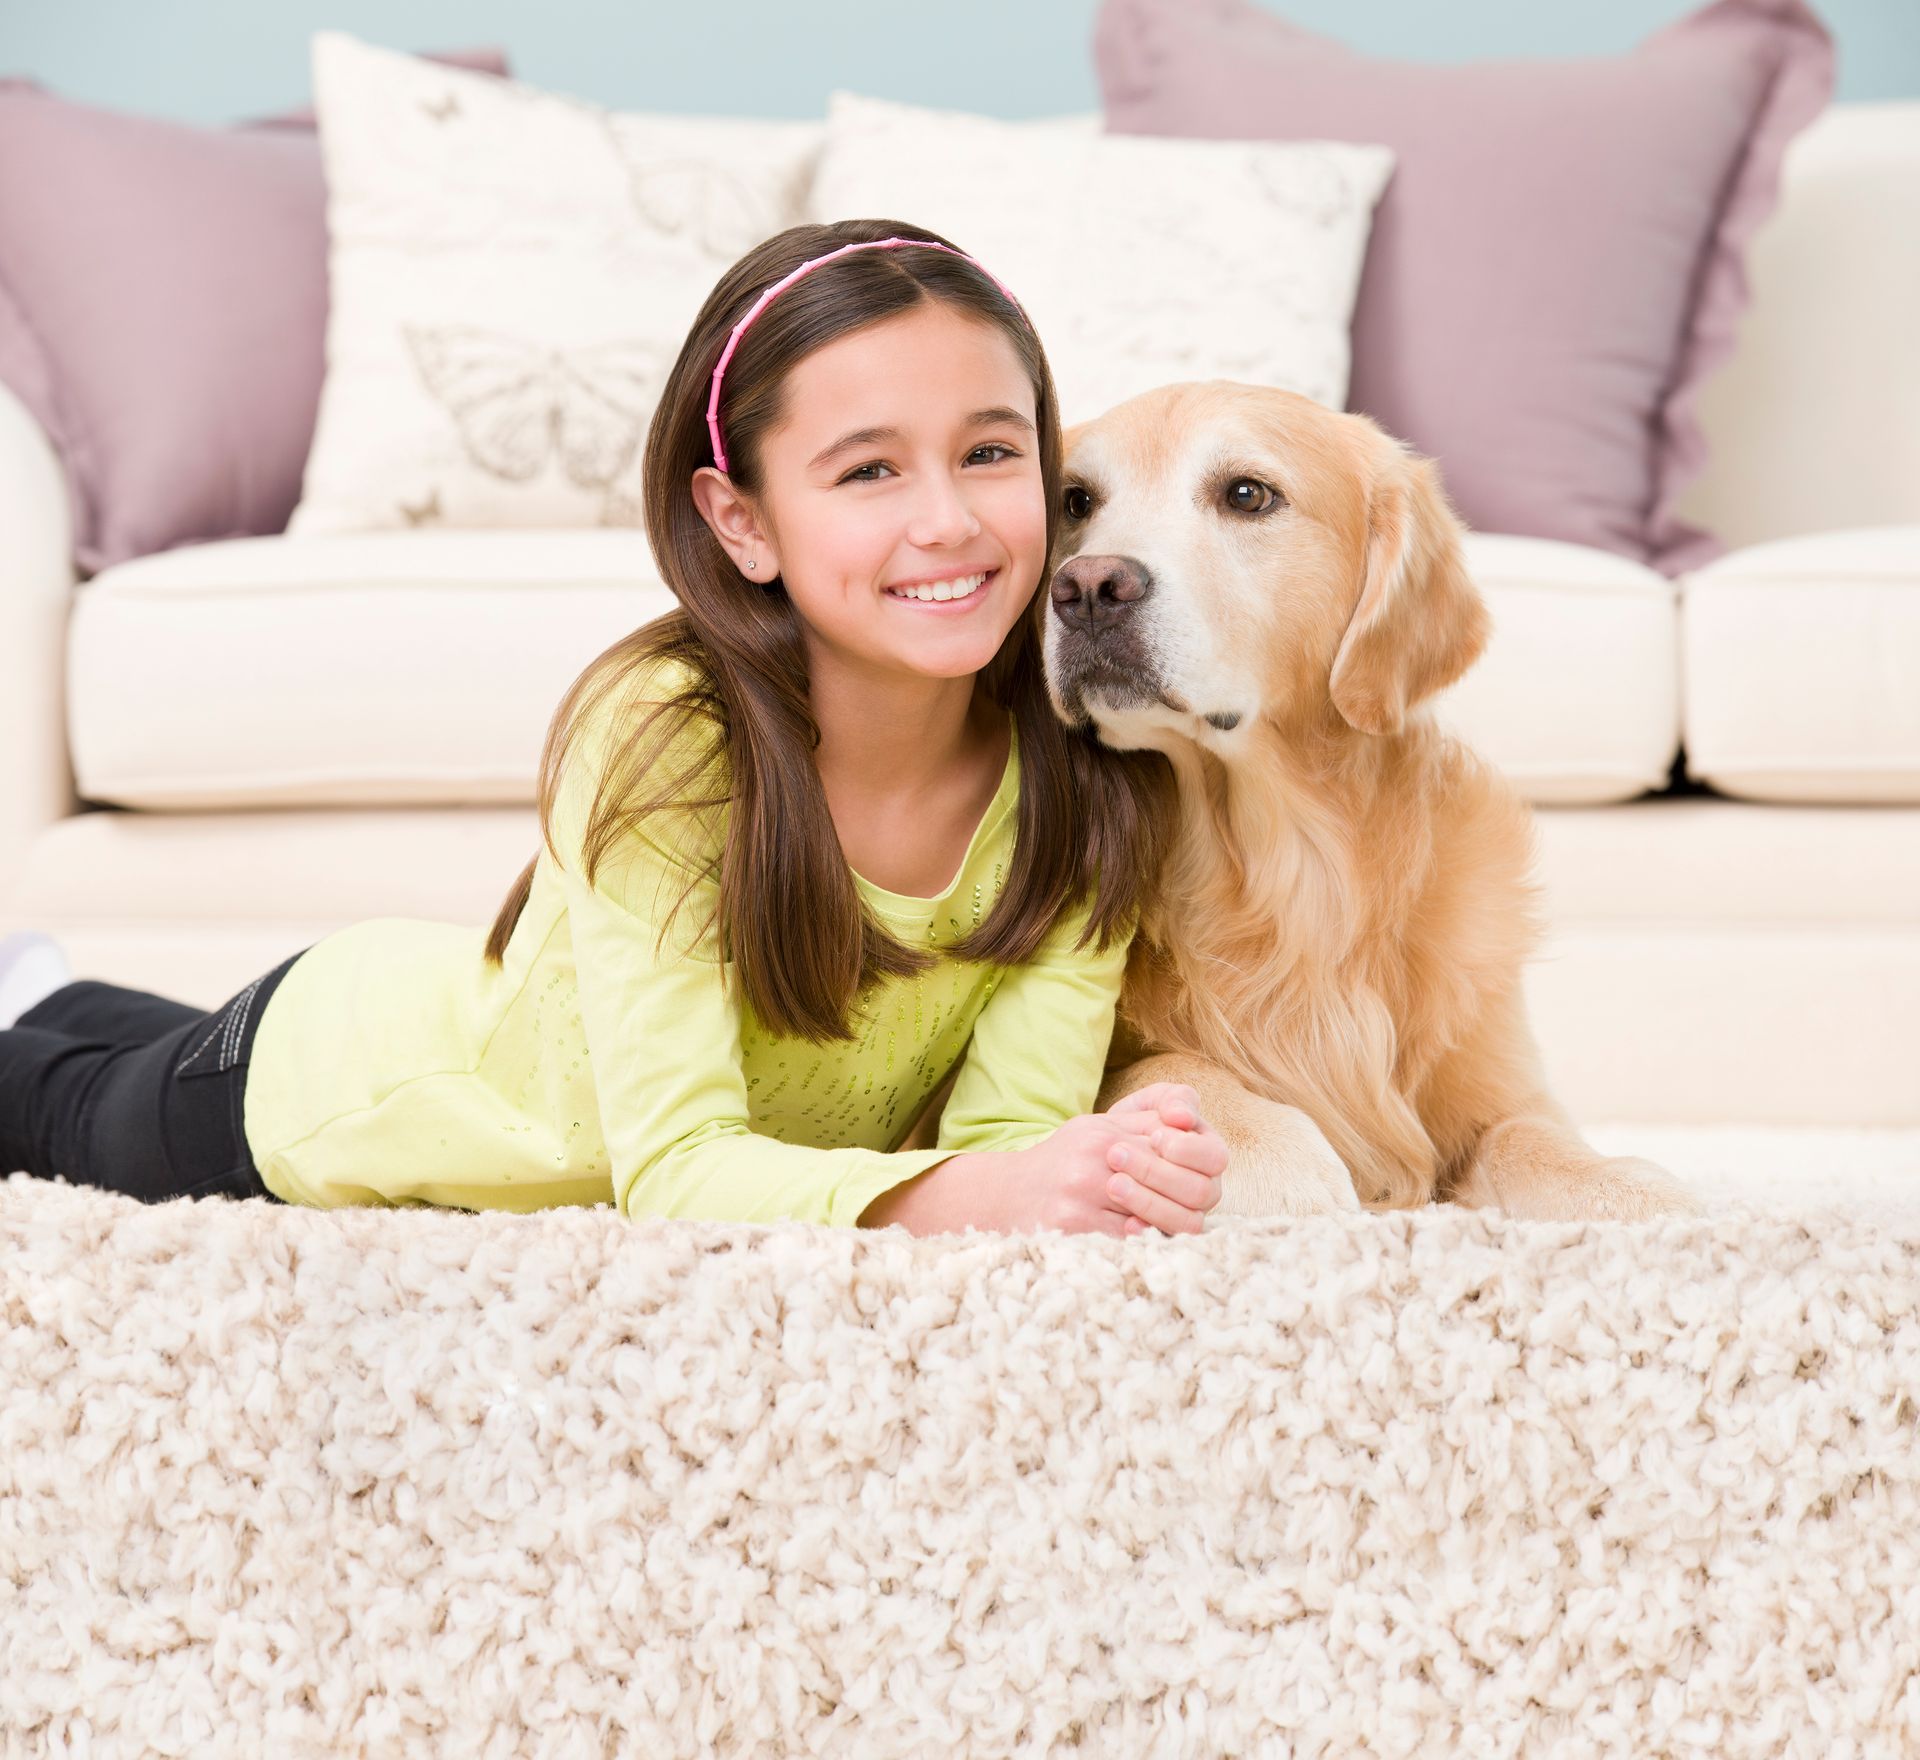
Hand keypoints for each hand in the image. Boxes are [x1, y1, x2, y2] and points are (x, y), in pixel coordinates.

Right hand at [979, 1097, 1223, 1237]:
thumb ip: (1139, 1125)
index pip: (1170, 1142)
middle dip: (1186, 1193)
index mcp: (1104, 1132)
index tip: (1195, 1172)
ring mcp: (1084, 1191)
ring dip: (1169, 1219)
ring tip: (1176, 1221)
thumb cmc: (1058, 1163)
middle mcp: (1095, 1156)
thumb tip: (1188, 1129)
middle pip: (1168, 1177)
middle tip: (1193, 1203)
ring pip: (1153, 1211)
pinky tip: (1147, 1238)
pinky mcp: (1075, 1224)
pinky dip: (1143, 1240)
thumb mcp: (1093, 1130)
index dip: (1191, 1160)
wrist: (1004, 1195)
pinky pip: (1128, 1238)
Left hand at [1099, 1083, 1227, 1235]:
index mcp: (1210, 1155)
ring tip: (1112, 1183)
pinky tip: (1124, 1222)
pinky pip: (1166, 1243)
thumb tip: (1183, 1116)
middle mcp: (1207, 1189)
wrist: (1097, 1161)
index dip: (1185, 1149)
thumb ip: (1170, 1099)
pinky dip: (1146, 1232)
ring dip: (1148, 1202)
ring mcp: (1189, 1216)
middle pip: (1199, 1191)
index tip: (1151, 1136)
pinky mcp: (1167, 1237)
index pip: (1214, 1157)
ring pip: (1185, 1220)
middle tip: (1115, 1155)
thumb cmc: (1129, 1129)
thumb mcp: (1148, 1106)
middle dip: (1156, 1172)